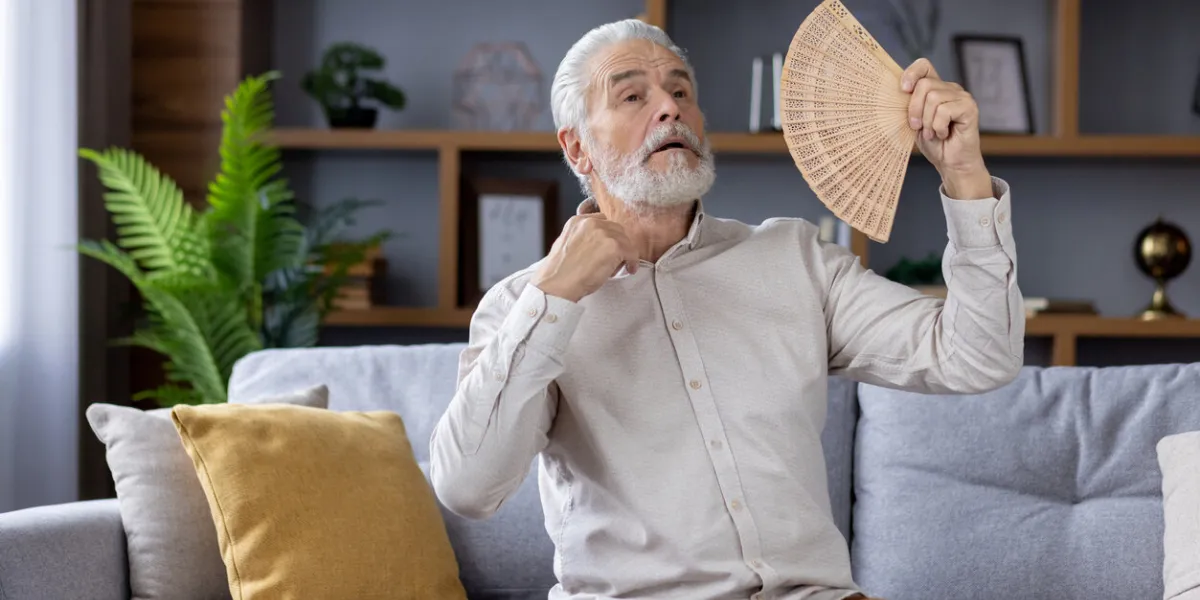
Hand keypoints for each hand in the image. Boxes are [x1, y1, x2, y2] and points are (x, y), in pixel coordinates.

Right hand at [532, 213, 639, 302]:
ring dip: (625, 253)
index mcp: (577, 221)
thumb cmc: (558, 273)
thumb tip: (596, 247)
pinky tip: (629, 269)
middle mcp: (591, 222)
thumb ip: (581, 239)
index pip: (602, 220)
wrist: (556, 284)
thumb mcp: (566, 245)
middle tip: (617, 259)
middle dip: (618, 243)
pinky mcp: (614, 246)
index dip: (608, 235)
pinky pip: (631, 252)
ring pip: (625, 240)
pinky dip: (632, 261)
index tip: (609, 247)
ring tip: (620, 266)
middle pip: (616, 228)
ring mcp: (603, 233)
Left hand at [901, 58, 992, 199]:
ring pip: (934, 98)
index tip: (903, 90)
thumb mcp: (914, 122)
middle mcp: (950, 89)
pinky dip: (938, 127)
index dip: (912, 73)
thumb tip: (897, 92)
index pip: (924, 65)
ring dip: (928, 122)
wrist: (950, 163)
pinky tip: (943, 134)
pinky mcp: (969, 107)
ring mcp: (961, 97)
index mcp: (936, 88)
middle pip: (924, 84)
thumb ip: (909, 105)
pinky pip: (945, 110)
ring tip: (932, 133)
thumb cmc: (933, 144)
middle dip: (914, 109)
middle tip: (917, 126)